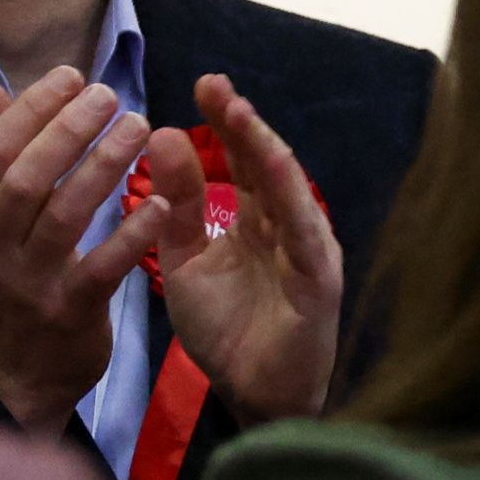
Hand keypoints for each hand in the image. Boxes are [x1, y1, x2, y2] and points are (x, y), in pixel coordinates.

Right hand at [0, 68, 152, 428]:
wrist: (20, 374)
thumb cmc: (17, 281)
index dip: (30, 110)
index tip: (72, 74)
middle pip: (25, 178)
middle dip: (66, 131)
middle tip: (111, 95)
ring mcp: (30, 281)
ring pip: (63, 216)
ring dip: (103, 167)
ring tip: (141, 127)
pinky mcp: (70, 312)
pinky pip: (101, 268)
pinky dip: (130, 234)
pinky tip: (159, 203)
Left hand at [137, 75, 347, 418]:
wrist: (254, 396)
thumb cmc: (228, 331)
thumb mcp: (187, 259)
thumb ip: (178, 205)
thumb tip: (159, 135)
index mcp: (259, 221)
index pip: (244, 161)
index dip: (225, 123)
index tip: (201, 84)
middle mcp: (289, 226)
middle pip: (269, 164)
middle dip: (243, 122)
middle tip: (214, 83)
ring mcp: (308, 250)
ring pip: (290, 189)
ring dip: (266, 148)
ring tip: (238, 113)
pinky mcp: (319, 280)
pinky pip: (305, 232)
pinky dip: (291, 197)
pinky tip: (275, 167)